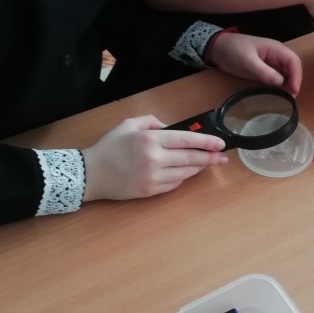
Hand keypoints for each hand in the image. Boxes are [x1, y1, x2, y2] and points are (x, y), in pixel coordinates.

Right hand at [81, 114, 227, 201]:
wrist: (90, 174)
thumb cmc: (109, 147)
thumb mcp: (128, 124)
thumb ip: (152, 122)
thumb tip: (172, 128)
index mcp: (150, 139)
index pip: (186, 139)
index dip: (206, 142)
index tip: (220, 143)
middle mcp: (154, 158)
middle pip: (190, 158)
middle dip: (210, 158)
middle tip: (223, 158)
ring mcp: (153, 177)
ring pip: (185, 174)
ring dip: (198, 169)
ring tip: (208, 163)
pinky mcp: (150, 191)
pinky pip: (174, 185)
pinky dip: (182, 178)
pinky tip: (186, 173)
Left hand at [209, 33, 302, 95]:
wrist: (218, 49)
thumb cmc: (233, 50)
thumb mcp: (247, 62)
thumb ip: (264, 71)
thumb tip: (281, 83)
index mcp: (275, 48)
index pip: (293, 61)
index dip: (297, 76)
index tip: (294, 90)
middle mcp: (277, 55)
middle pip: (293, 67)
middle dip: (295, 81)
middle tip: (292, 97)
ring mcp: (271, 62)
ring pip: (286, 73)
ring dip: (289, 84)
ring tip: (288, 98)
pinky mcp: (265, 69)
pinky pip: (277, 77)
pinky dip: (281, 85)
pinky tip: (279, 94)